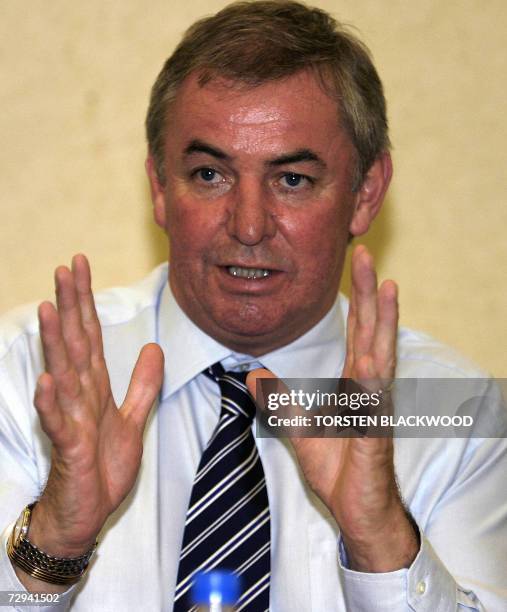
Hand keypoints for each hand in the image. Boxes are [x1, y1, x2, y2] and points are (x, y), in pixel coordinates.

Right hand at [29, 255, 163, 561]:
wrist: (87, 513)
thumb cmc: (102, 467)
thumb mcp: (132, 419)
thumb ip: (143, 384)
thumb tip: (154, 348)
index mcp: (95, 387)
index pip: (89, 335)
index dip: (86, 301)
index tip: (81, 267)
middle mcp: (79, 396)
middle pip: (74, 343)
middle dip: (71, 305)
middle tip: (65, 268)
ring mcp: (71, 420)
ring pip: (63, 374)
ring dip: (55, 342)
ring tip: (49, 309)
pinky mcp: (69, 448)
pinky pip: (59, 423)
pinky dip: (52, 402)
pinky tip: (48, 380)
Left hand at [248, 245, 418, 571]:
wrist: (356, 507)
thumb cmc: (337, 466)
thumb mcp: (297, 427)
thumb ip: (280, 399)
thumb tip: (253, 373)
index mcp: (353, 381)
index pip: (356, 331)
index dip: (356, 298)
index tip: (352, 266)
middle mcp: (368, 386)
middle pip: (370, 330)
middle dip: (368, 292)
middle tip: (363, 255)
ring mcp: (374, 406)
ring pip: (380, 354)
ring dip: (383, 321)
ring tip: (386, 286)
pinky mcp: (373, 432)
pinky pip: (371, 402)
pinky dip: (371, 379)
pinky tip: (370, 358)